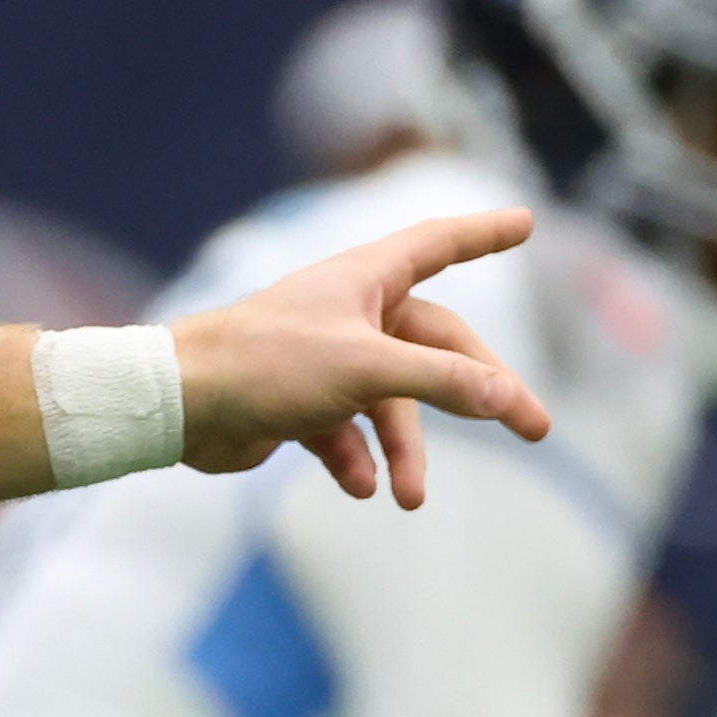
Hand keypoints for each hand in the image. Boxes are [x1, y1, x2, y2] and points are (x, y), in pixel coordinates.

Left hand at [170, 209, 551, 508]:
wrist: (181, 406)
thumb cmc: (267, 364)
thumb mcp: (367, 369)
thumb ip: (442, 381)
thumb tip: (508, 397)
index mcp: (366, 279)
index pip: (439, 244)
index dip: (483, 233)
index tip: (524, 220)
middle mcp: (351, 313)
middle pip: (437, 348)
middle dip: (481, 393)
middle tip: (536, 430)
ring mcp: (325, 360)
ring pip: (393, 403)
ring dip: (405, 450)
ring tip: (408, 496)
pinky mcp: (299, 404)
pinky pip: (348, 433)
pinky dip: (357, 460)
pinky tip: (360, 486)